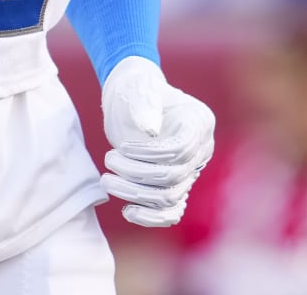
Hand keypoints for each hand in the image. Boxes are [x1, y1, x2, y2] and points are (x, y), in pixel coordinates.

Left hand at [99, 57, 214, 226]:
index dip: (150, 154)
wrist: (131, 100)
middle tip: (108, 159)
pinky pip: (170, 212)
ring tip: (106, 180)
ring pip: (169, 196)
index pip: (181, 150)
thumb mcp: (137, 88)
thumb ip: (144, 103)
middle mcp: (201, 149)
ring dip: (135, 194)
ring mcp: (189, 170)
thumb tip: (149, 131)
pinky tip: (126, 211)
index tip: (122, 147)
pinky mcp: (175, 186)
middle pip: (174, 176)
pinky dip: (150, 218)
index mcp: (199, 122)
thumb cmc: (135, 89)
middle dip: (136, 173)